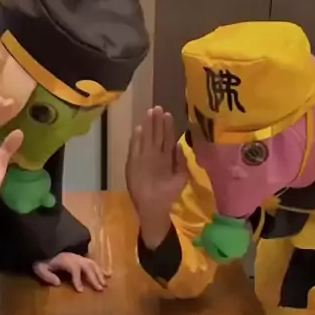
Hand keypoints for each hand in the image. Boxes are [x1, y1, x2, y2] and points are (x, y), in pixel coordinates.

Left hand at [33, 253, 110, 292]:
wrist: (43, 247)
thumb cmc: (41, 260)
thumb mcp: (39, 268)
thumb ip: (47, 275)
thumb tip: (58, 283)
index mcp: (65, 259)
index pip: (74, 269)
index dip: (77, 279)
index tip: (80, 291)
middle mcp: (74, 257)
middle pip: (87, 266)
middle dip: (93, 277)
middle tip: (99, 289)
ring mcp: (79, 257)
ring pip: (92, 264)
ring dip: (100, 274)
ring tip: (105, 285)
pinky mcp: (81, 258)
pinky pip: (93, 263)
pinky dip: (102, 269)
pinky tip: (109, 274)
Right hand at [126, 107, 188, 248]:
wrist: (154, 206)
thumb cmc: (168, 193)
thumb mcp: (181, 176)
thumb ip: (180, 161)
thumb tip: (179, 145)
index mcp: (166, 157)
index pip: (167, 138)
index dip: (167, 126)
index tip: (168, 114)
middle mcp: (154, 155)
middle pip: (156, 135)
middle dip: (157, 122)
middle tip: (158, 107)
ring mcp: (143, 158)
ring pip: (146, 139)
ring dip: (148, 126)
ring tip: (150, 112)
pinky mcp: (133, 164)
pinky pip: (134, 150)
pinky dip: (136, 140)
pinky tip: (139, 129)